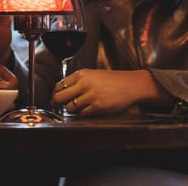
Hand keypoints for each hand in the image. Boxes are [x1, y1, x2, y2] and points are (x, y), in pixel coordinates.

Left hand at [51, 69, 168, 115]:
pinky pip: (82, 114)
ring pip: (70, 107)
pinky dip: (83, 114)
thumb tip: (63, 90)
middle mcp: (84, 83)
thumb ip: (79, 81)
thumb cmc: (114, 80)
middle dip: (58, 103)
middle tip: (59, 107)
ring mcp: (91, 95)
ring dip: (72, 110)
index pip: (60, 85)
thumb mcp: (94, 74)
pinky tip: (88, 110)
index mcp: (82, 74)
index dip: (56, 93)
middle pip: (60, 97)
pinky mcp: (98, 106)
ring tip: (78, 108)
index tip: (56, 98)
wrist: (132, 85)